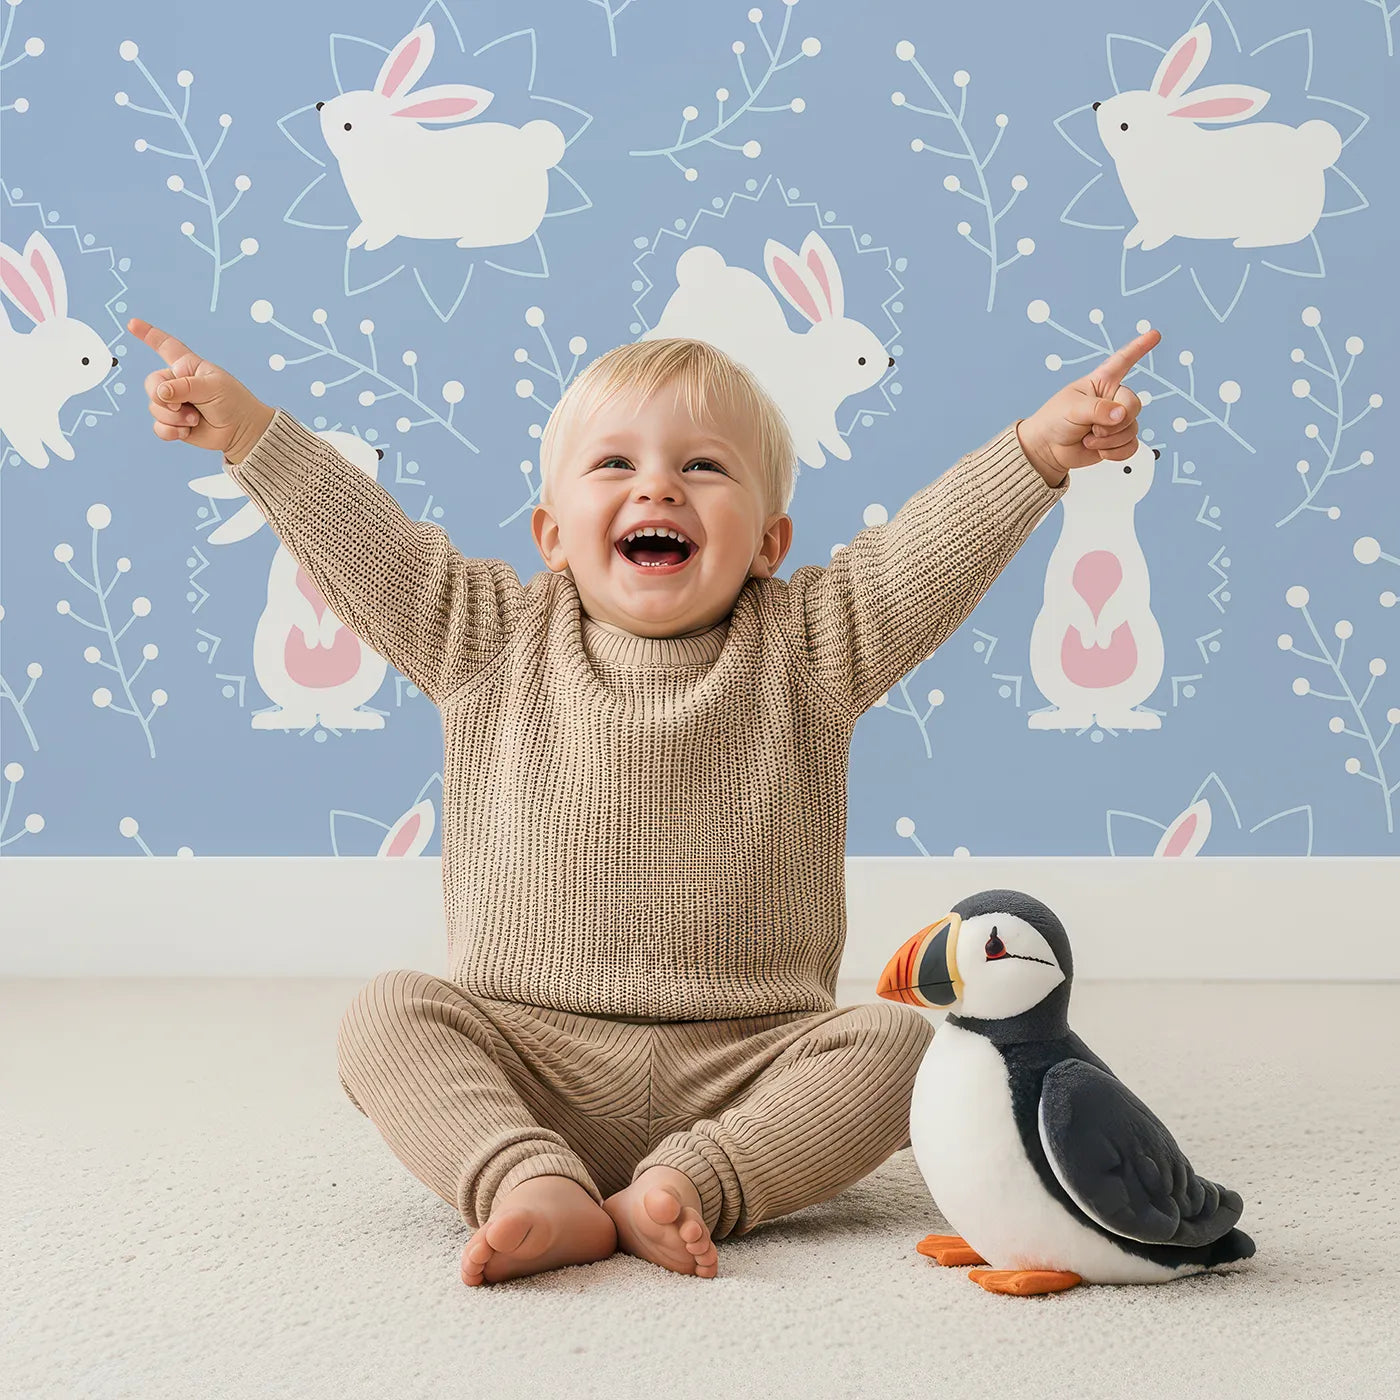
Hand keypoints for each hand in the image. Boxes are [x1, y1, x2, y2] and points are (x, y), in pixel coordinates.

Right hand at [127, 316, 272, 460]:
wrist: (242, 431)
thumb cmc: (233, 402)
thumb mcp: (212, 387)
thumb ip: (184, 387)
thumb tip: (160, 393)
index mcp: (187, 365)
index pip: (165, 345)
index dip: (148, 334)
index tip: (132, 324)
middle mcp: (177, 382)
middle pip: (151, 383)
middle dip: (162, 397)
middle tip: (182, 406)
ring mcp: (174, 403)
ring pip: (154, 407)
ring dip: (174, 417)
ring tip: (196, 418)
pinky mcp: (174, 423)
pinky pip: (158, 427)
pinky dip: (171, 431)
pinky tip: (187, 430)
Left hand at [1017, 328, 1160, 484]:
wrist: (1047, 449)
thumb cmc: (1054, 421)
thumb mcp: (1073, 408)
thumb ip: (1098, 409)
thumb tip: (1121, 414)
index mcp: (1101, 382)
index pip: (1123, 361)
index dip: (1139, 348)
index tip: (1155, 334)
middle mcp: (1112, 399)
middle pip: (1135, 405)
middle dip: (1116, 421)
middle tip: (1093, 429)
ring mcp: (1116, 420)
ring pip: (1132, 429)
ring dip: (1110, 440)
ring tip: (1088, 438)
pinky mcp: (1117, 441)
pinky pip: (1131, 446)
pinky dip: (1115, 452)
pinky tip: (1099, 450)